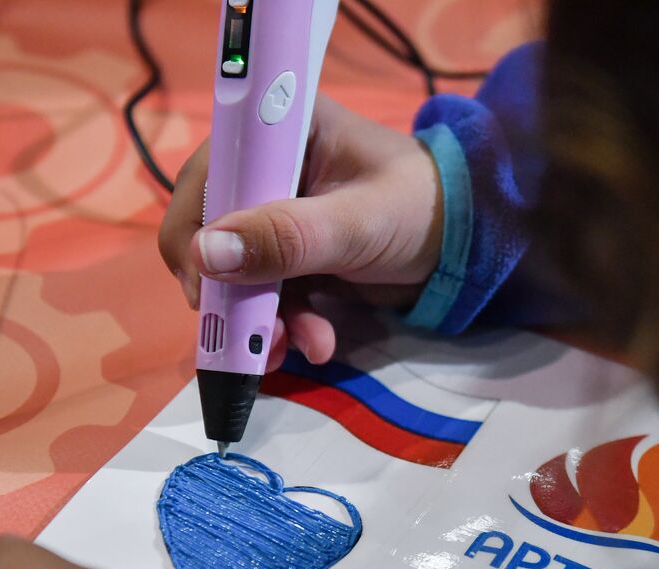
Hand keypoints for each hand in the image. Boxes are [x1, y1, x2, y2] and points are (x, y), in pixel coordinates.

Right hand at [160, 96, 444, 366]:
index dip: (194, 235)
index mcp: (274, 129)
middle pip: (209, 232)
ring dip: (258, 318)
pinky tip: (314, 344)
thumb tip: (207, 255)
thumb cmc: (418, 208)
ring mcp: (274, 213)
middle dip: (230, 290)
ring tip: (292, 350)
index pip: (204, 179)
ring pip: (235, 273)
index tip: (209, 286)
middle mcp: (264, 166)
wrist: (463, 242)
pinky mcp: (289, 253)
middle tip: (250, 335)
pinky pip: (265, 293)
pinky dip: (282, 323)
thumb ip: (287, 237)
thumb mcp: (356, 223)